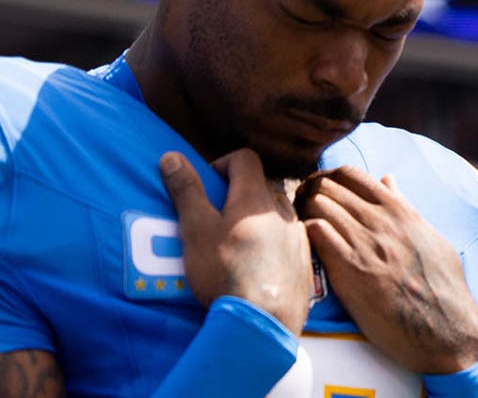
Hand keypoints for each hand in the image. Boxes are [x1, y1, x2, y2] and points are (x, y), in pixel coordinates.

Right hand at [160, 149, 312, 332]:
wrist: (262, 322)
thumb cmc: (224, 272)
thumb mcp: (196, 230)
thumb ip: (186, 191)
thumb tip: (171, 156)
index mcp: (256, 197)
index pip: (245, 158)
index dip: (223, 164)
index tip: (207, 186)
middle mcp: (284, 209)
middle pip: (263, 185)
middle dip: (240, 193)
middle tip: (218, 219)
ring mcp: (299, 235)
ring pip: (278, 212)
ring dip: (259, 217)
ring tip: (238, 244)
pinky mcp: (306, 260)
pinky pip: (290, 238)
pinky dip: (274, 241)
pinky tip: (259, 265)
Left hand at [298, 166, 477, 373]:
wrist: (446, 328)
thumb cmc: (444, 287)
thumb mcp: (430, 237)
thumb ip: (406, 206)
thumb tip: (388, 180)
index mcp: (398, 210)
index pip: (350, 174)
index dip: (327, 180)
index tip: (319, 194)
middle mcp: (380, 221)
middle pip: (327, 187)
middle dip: (308, 195)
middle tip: (301, 212)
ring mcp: (364, 244)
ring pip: (317, 205)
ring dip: (303, 214)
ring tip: (300, 230)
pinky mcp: (349, 271)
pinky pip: (316, 233)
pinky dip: (305, 233)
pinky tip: (305, 248)